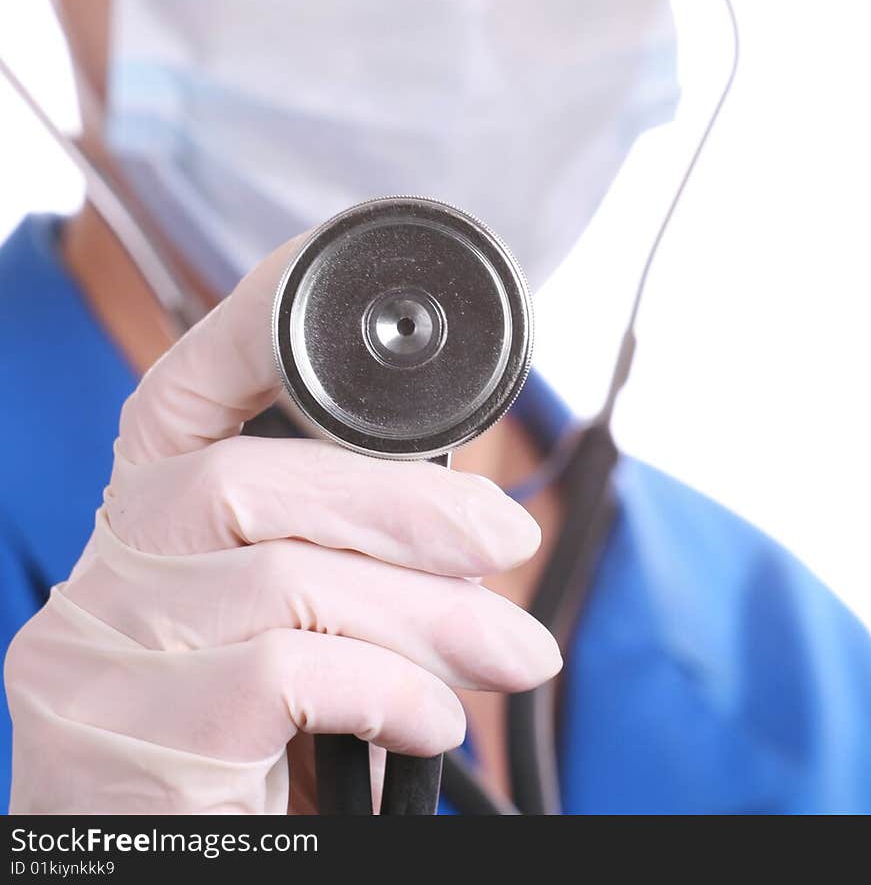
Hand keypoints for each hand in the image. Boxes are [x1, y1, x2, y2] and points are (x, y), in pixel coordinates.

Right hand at [4, 232, 561, 814]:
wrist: (145, 880)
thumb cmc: (228, 755)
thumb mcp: (271, 635)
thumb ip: (335, 561)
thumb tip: (481, 528)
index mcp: (140, 522)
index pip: (178, 394)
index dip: (260, 324)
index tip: (367, 312)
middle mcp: (100, 569)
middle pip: (247, 480)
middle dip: (403, 506)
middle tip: (505, 540)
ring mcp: (95, 654)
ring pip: (285, 581)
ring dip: (424, 616)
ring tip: (502, 656)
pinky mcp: (119, 744)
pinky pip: (283, 678)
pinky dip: (388, 690)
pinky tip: (424, 725)